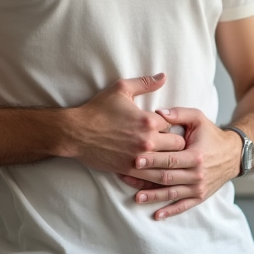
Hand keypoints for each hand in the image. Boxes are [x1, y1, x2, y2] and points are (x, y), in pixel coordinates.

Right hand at [68, 74, 184, 173]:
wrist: (75, 132)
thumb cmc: (97, 109)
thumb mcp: (121, 89)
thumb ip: (145, 83)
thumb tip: (164, 76)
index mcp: (148, 120)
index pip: (174, 124)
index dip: (170, 124)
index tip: (164, 125)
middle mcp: (147, 140)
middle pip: (178, 145)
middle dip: (175, 142)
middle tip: (168, 141)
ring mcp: (139, 157)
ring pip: (169, 164)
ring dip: (169, 160)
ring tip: (166, 156)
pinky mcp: (129, 170)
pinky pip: (153, 177)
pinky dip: (157, 174)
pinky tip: (156, 170)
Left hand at [118, 106, 241, 219]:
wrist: (234, 154)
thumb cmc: (212, 135)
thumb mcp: (199, 119)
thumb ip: (179, 114)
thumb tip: (158, 113)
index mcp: (196, 155)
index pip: (170, 159)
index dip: (152, 160)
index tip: (136, 159)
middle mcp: (198, 174)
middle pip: (167, 178)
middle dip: (146, 178)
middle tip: (126, 176)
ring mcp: (199, 187)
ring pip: (172, 193)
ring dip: (153, 196)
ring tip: (136, 198)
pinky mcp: (200, 196)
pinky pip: (183, 206)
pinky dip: (170, 211)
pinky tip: (156, 215)